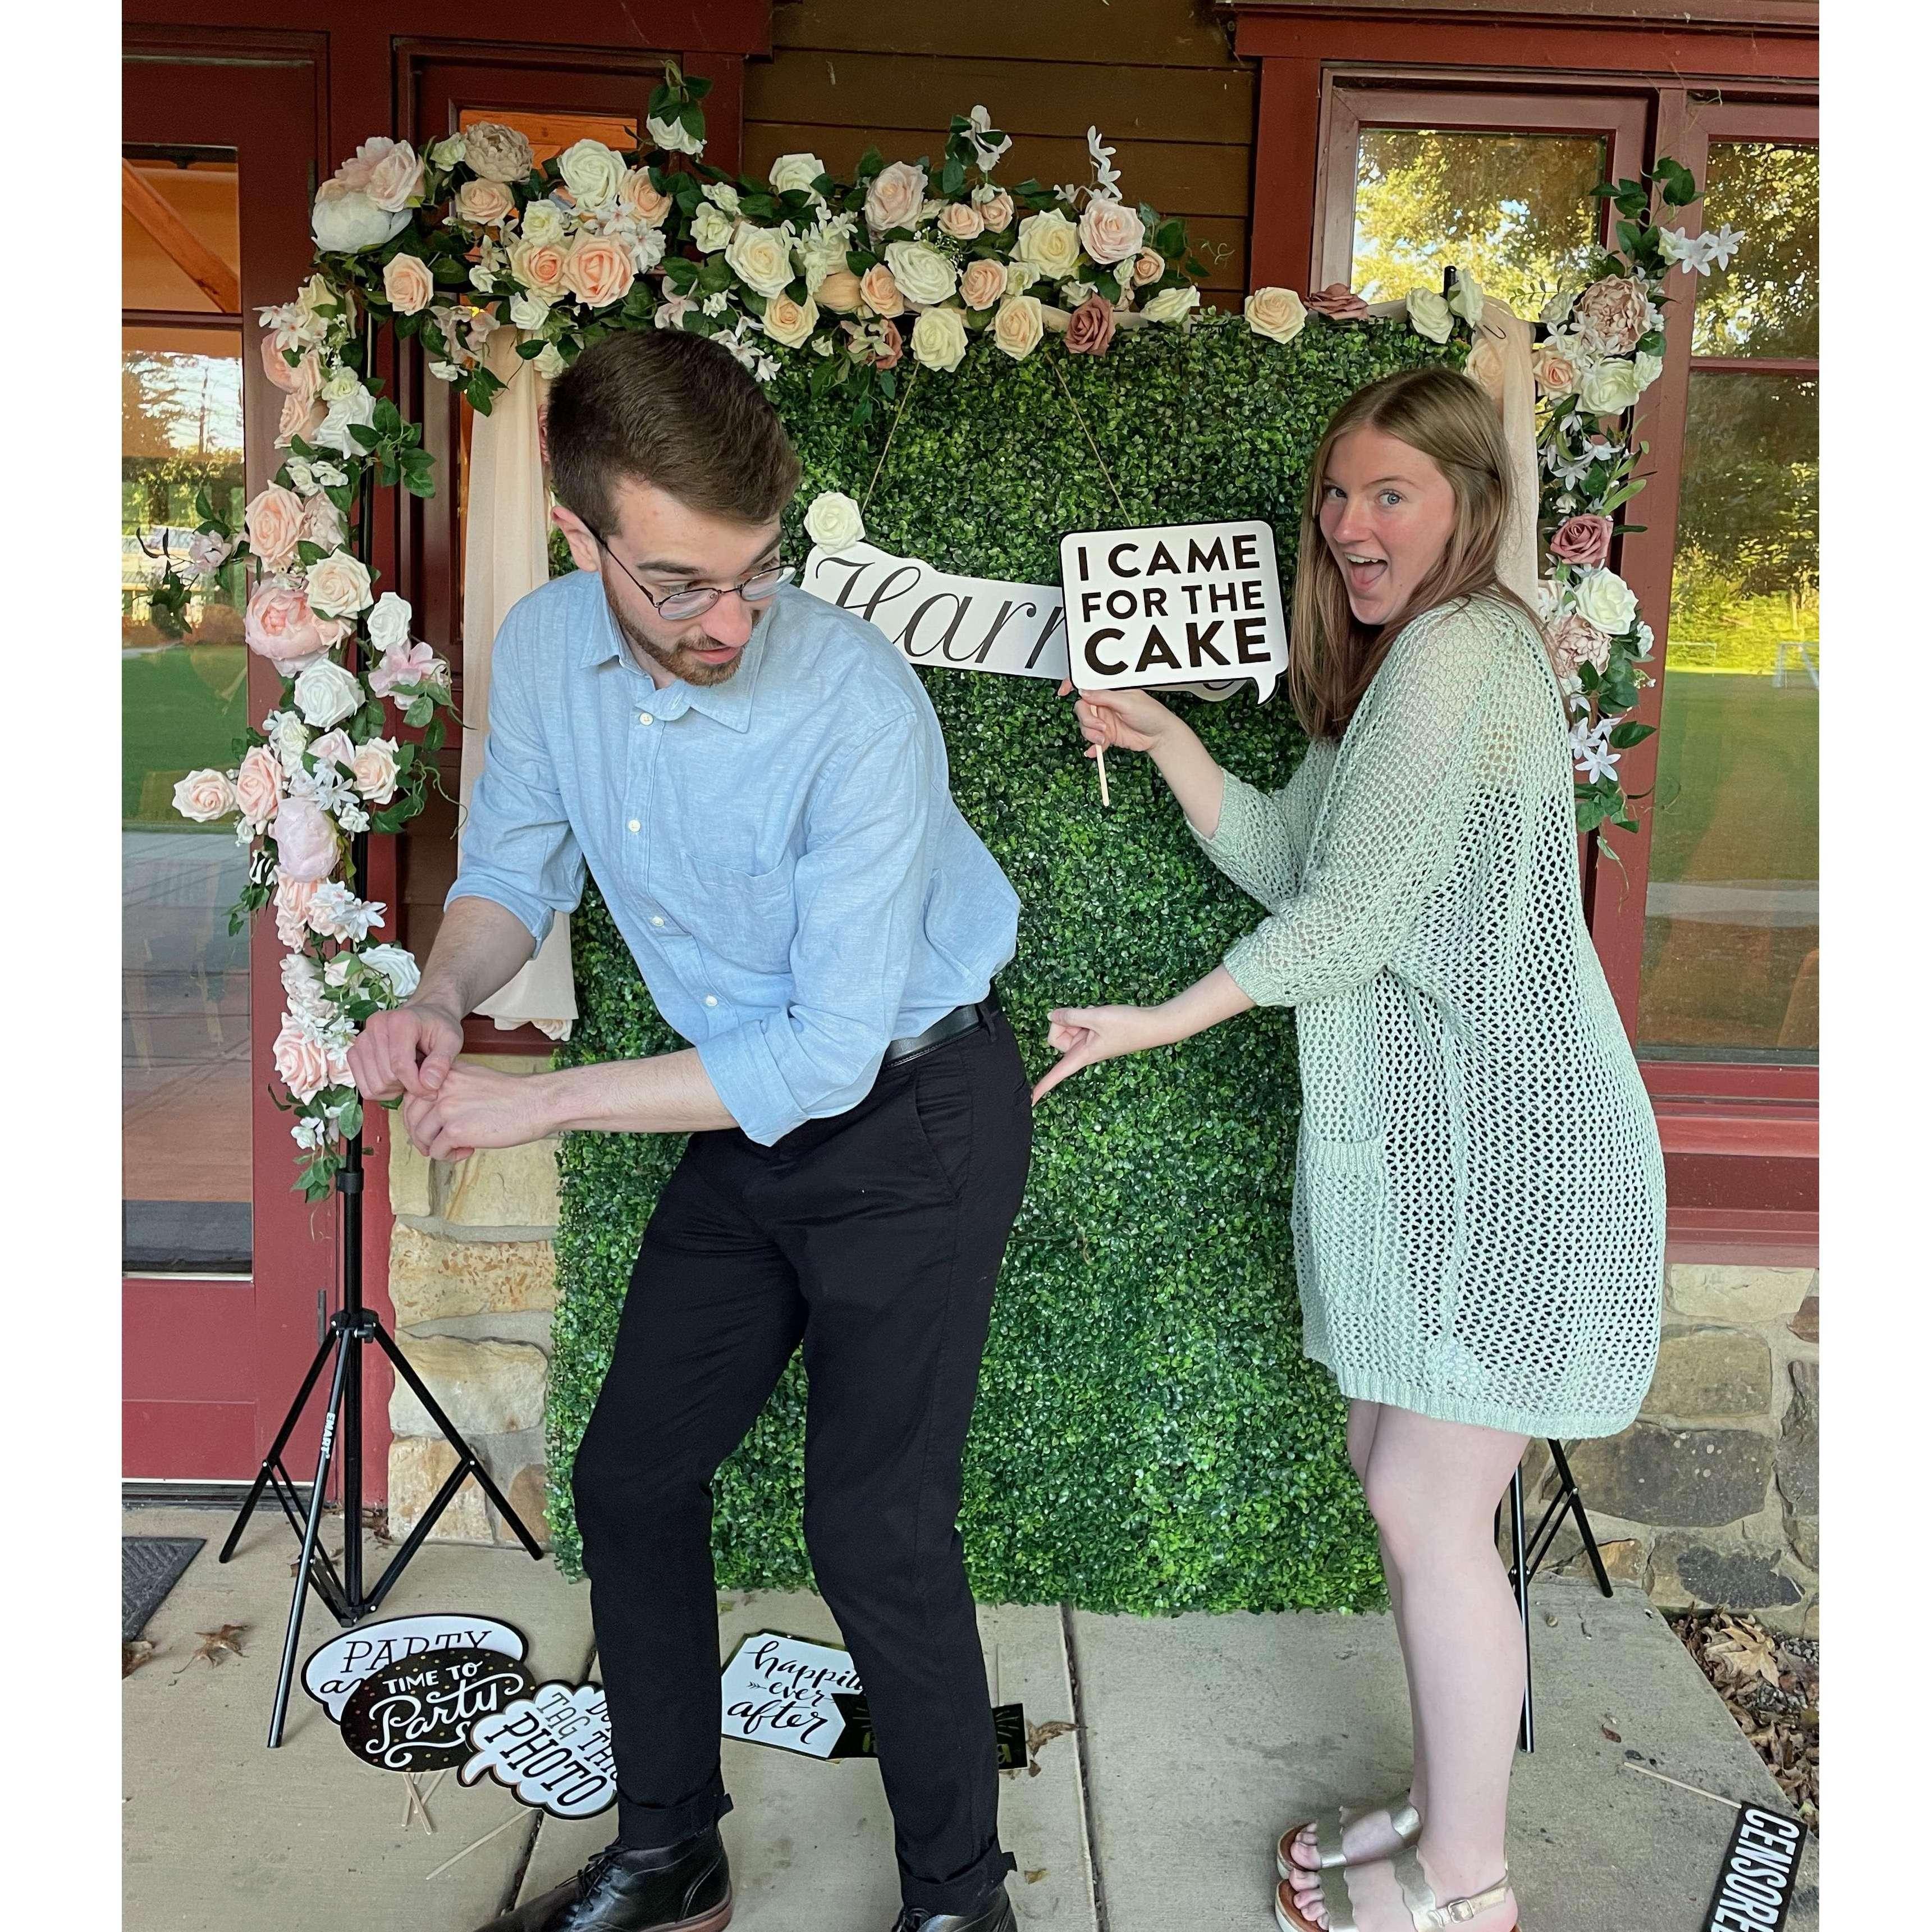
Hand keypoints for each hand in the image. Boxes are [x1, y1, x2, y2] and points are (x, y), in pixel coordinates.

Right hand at [348, 999, 462, 1102]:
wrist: (424, 1017)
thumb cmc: (438, 1028)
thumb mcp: (451, 1041)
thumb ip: (442, 1062)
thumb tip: (429, 1084)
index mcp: (400, 1021)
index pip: (400, 1065)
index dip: (416, 1086)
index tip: (431, 1091)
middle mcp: (375, 1026)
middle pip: (386, 1077)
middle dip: (408, 1086)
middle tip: (422, 1079)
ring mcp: (361, 1039)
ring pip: (373, 1085)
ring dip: (394, 1089)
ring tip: (410, 1077)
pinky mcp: (354, 1051)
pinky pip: (363, 1086)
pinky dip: (381, 1090)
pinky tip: (396, 1080)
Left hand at [401, 1062, 559, 1162]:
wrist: (536, 1103)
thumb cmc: (511, 1095)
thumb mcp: (473, 1079)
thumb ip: (449, 1089)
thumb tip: (429, 1112)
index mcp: (445, 1073)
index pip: (411, 1096)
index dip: (417, 1116)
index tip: (430, 1126)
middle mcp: (441, 1088)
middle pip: (410, 1117)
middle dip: (421, 1135)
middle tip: (438, 1142)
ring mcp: (447, 1108)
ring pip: (420, 1136)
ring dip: (435, 1147)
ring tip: (457, 1147)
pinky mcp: (456, 1130)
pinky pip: (436, 1151)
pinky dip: (449, 1156)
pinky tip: (468, 1150)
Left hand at [1031, 1002, 1175, 1104]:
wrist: (1155, 1025)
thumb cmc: (1129, 1025)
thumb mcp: (1096, 1016)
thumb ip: (1071, 1016)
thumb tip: (1052, 1016)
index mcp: (1082, 1056)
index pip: (1056, 1075)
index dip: (1041, 1088)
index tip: (1028, 1101)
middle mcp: (1083, 1052)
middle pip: (1057, 1039)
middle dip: (1065, 1024)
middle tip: (1084, 1018)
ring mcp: (1089, 1044)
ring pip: (1069, 1029)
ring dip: (1078, 1018)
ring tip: (1095, 1017)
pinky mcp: (1096, 1036)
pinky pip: (1081, 1024)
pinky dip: (1085, 1016)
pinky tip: (1098, 1015)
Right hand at [1056, 678, 1174, 759]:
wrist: (1160, 736)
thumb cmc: (1151, 714)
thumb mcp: (1128, 702)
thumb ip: (1104, 697)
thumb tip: (1084, 692)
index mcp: (1109, 691)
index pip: (1086, 685)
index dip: (1072, 685)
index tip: (1063, 691)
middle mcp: (1104, 705)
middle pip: (1082, 710)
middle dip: (1088, 721)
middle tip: (1101, 728)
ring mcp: (1104, 721)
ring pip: (1085, 727)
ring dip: (1092, 735)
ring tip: (1105, 739)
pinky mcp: (1107, 735)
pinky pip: (1093, 742)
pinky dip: (1093, 748)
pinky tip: (1095, 752)